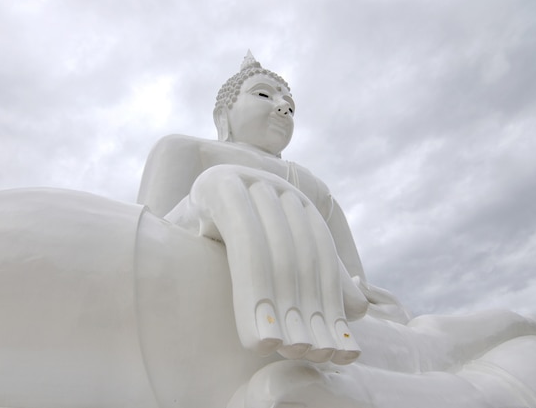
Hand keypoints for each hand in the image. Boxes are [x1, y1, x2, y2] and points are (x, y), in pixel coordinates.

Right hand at [167, 164, 362, 363]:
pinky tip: (259, 337)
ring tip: (284, 352)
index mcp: (297, 202)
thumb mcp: (269, 260)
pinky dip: (256, 295)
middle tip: (310, 354)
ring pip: (275, 256)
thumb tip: (361, 308)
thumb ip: (312, 277)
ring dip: (283, 310)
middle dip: (308, 311)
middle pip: (302, 257)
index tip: (340, 347)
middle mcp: (278, 188)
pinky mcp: (220, 187)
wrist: (175, 216)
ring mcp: (250, 182)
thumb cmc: (219, 243)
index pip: (321, 256)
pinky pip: (245, 246)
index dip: (331, 303)